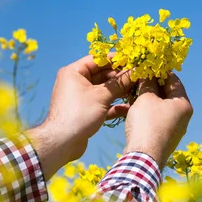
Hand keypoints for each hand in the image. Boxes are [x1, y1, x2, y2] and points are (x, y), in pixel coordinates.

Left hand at [26, 55, 133, 178]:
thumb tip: (135, 72)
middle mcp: (76, 82)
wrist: (62, 142)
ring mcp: (80, 98)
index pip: (97, 59)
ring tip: (136, 90)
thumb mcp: (101, 96)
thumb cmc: (79, 114)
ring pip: (103, 90)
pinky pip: (102, 104)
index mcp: (74, 72)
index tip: (132, 60)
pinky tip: (128, 108)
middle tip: (138, 76)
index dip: (116, 59)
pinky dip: (113, 105)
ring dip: (119, 91)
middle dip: (120, 77)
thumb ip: (119, 83)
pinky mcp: (85, 111)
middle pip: (102, 75)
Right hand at [124, 73, 192, 168]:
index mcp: (183, 104)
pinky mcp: (163, 137)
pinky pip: (155, 118)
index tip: (147, 64)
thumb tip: (148, 71)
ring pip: (159, 106)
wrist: (143, 158)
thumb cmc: (147, 125)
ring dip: (146, 97)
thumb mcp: (146, 98)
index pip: (174, 80)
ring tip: (131, 89)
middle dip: (151, 84)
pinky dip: (145, 110)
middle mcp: (182, 116)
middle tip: (137, 75)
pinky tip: (131, 106)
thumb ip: (147, 82)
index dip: (159, 70)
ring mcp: (173, 128)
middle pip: (167, 93)